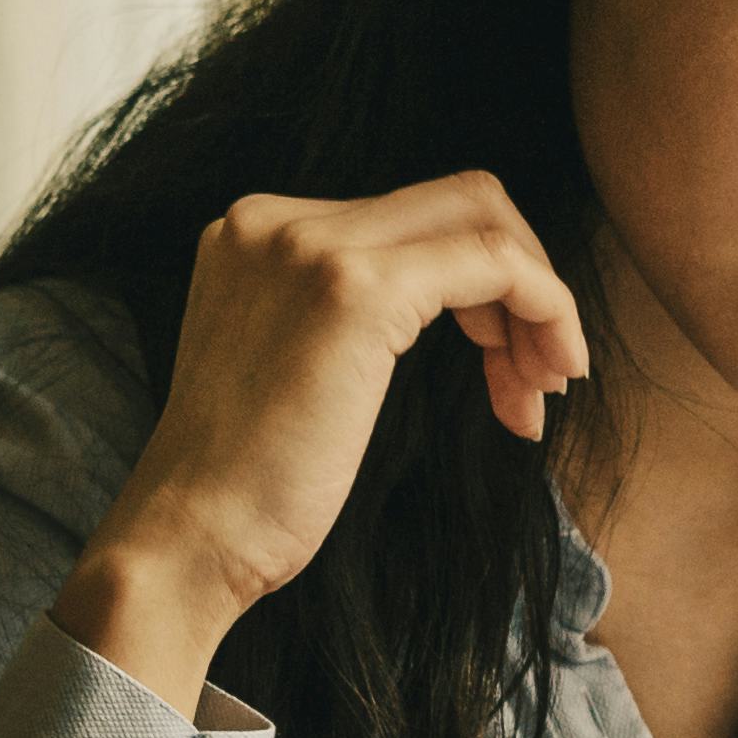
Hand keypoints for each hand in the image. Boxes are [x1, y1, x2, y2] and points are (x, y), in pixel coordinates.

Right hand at [53, 176, 590, 704]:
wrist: (192, 537)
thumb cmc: (251, 482)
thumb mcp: (298, 362)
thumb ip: (352, 311)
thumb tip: (469, 300)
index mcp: (260, 228)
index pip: (415, 214)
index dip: (483, 285)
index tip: (502, 370)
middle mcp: (279, 219)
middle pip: (460, 200)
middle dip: (524, 284)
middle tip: (539, 378)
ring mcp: (313, 245)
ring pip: (486, 222)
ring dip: (541, 305)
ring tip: (537, 393)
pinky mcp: (356, 291)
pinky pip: (494, 264)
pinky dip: (544, 310)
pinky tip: (537, 386)